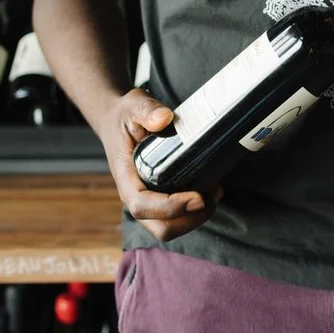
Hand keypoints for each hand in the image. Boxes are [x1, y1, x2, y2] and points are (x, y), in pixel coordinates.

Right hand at [98, 88, 222, 242]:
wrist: (117, 120)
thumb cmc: (125, 115)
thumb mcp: (133, 105)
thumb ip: (147, 110)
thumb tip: (164, 118)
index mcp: (126, 177)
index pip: (143, 206)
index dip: (171, 208)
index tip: (198, 198)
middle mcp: (135, 194)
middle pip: (160, 227)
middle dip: (190, 219)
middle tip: (213, 194)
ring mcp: (148, 198)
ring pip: (171, 226)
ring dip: (196, 217)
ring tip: (216, 191)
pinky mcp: (159, 195)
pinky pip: (177, 216)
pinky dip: (196, 211)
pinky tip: (210, 188)